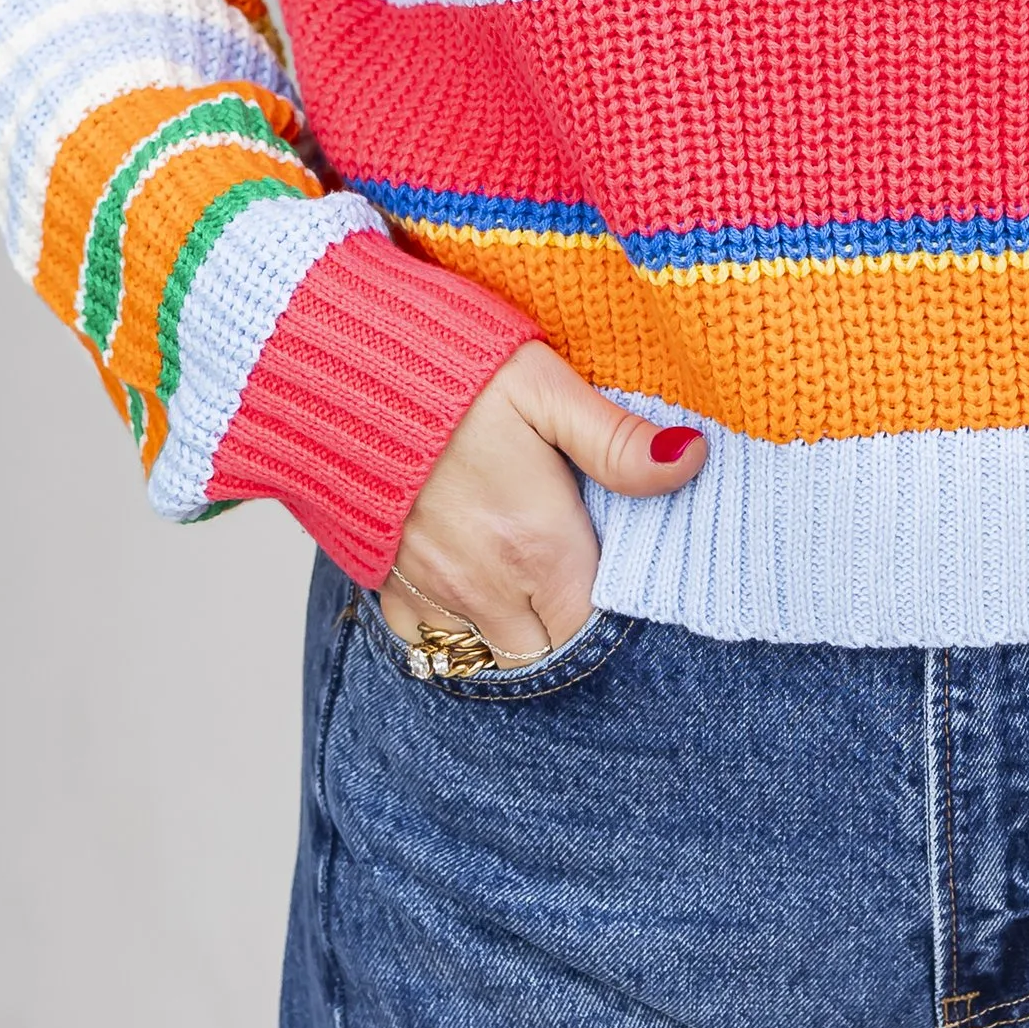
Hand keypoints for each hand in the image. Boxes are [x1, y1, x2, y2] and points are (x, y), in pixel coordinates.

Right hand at [375, 343, 703, 664]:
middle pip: (547, 654)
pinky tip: (471, 581)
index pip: (595, 629)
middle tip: (575, 574)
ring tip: (527, 579)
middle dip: (566, 628)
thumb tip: (691, 458)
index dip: (613, 613)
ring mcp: (432, 593)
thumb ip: (617, 440)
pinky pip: (430, 641)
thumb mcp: (546, 387)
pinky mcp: (386, 586)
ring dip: (514, 632)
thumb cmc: (450, 372)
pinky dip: (455, 628)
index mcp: (539, 546)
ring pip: (490, 656)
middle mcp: (488, 588)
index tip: (618, 575)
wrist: (336, 372)